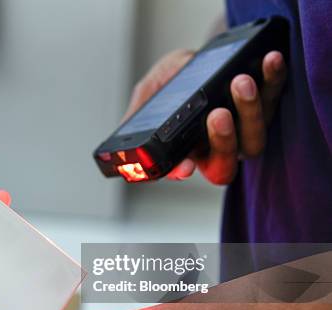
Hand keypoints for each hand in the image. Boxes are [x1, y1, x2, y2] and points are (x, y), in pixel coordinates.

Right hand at [125, 48, 286, 183]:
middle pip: (225, 164)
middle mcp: (217, 147)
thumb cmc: (173, 78)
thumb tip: (118, 142)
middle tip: (216, 115)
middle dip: (222, 142)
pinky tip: (268, 61)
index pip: (185, 170)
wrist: (202, 53)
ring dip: (249, 111)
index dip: (182, 171)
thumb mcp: (149, 94)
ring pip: (254, 139)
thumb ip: (136, 116)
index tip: (183, 166)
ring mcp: (244, 130)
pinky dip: (273, 79)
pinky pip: (275, 98)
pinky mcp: (268, 105)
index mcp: (186, 150)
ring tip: (239, 82)